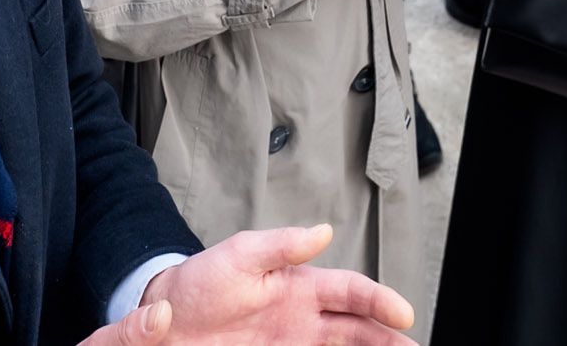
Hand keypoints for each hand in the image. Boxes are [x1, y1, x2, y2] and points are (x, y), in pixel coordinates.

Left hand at [86, 224, 415, 344]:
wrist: (163, 319)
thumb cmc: (200, 281)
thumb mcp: (238, 254)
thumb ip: (281, 245)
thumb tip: (323, 231)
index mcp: (300, 285)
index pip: (351, 291)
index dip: (380, 301)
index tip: (404, 315)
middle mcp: (304, 317)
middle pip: (358, 327)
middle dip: (388, 338)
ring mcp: (292, 344)